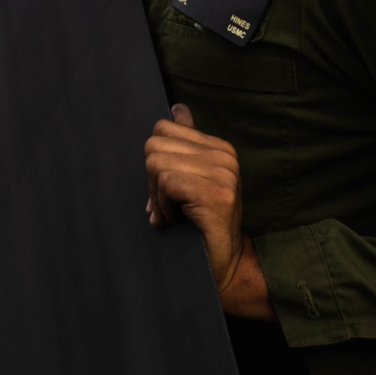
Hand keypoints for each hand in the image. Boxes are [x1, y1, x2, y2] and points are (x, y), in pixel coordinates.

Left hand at [144, 104, 274, 320]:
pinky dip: (163, 204)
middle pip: (154, 145)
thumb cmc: (203, 224)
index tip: (165, 189)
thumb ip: (186, 145)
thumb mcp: (194, 178)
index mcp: (219, 147)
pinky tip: (177, 219)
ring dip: (156, 195)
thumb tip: (178, 109)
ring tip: (172, 213)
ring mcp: (223, 174)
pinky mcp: (216, 194)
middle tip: (164, 205)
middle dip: (150, 179)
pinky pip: (167, 182)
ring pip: (156, 164)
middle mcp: (225, 156)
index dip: (154, 161)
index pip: (162, 130)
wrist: (225, 265)